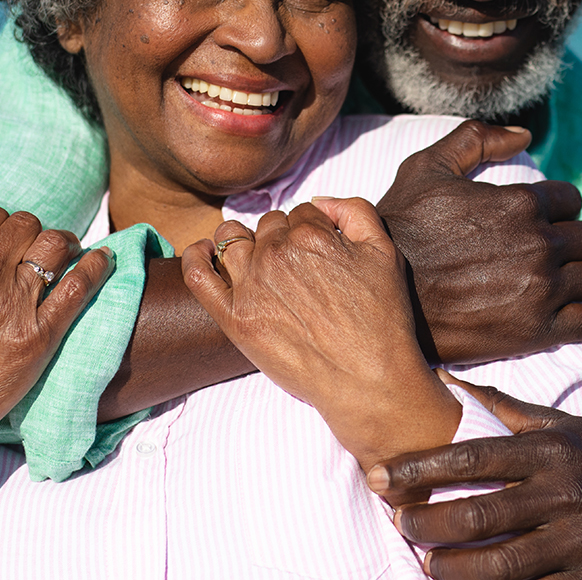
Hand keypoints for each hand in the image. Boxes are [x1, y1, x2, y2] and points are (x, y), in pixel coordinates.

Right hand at [0, 207, 112, 566]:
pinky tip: (103, 260)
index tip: (11, 238)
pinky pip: (79, 286)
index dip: (4, 224)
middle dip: (35, 231)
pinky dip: (96, 266)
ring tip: (69, 251)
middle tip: (41, 245)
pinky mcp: (39, 337)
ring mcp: (14, 307)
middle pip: (27, 227)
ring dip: (66, 243)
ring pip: (55, 245)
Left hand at [182, 200, 459, 474]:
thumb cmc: (382, 320)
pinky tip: (204, 251)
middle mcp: (277, 254)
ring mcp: (250, 285)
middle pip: (268, 225)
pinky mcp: (233, 317)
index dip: (314, 229)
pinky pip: (197, 274)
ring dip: (243, 241)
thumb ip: (355, 211)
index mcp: (312, 234)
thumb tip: (319, 201)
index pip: (301, 211)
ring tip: (258, 260)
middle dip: (283, 237)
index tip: (322, 252)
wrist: (367, 381)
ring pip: (231, 238)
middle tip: (300, 268)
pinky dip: (196, 256)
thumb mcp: (384, 251)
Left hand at [369, 374, 581, 579]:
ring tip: (422, 562)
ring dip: (455, 567)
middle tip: (396, 521)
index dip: (424, 466)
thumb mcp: (567, 426)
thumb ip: (507, 407)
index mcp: (550, 451)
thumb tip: (449, 380)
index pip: (474, 456)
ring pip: (504, 562)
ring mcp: (578, 542)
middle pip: (482, 513)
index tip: (385, 474)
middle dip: (430, 521)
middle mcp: (562, 494)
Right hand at [376, 120, 581, 363]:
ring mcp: (543, 289)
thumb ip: (476, 139)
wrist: (384, 296)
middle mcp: (539, 243)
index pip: (571, 199)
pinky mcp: (540, 330)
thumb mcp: (426, 168)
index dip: (560, 208)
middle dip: (579, 243)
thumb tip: (525, 135)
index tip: (548, 222)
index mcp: (519, 202)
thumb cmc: (401, 229)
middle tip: (564, 254)